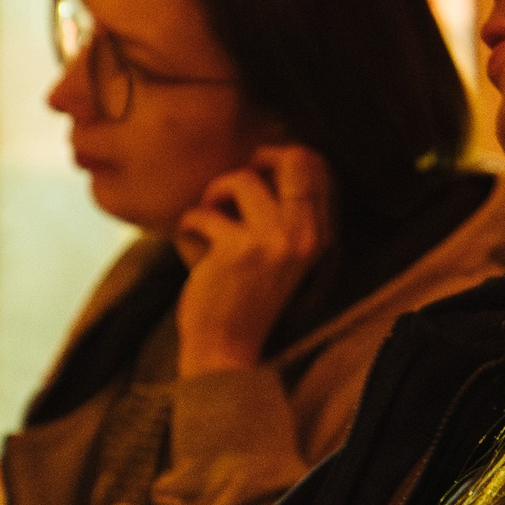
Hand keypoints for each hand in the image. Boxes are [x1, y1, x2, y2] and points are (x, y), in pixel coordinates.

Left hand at [174, 143, 333, 376]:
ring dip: (213, 195)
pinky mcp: (237, 249)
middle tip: (232, 184)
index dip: (283, 155)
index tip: (258, 167)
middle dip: (256, 161)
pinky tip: (190, 251)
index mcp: (318, 236)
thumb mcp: (276, 254)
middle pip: (294, 160)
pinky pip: (201, 214)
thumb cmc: (242, 298)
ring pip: (242, 180)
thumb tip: (262, 157)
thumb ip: (280, 214)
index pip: (317, 168)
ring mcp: (273, 241)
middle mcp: (304, 235)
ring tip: (205, 221)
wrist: (225, 349)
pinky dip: (187, 229)